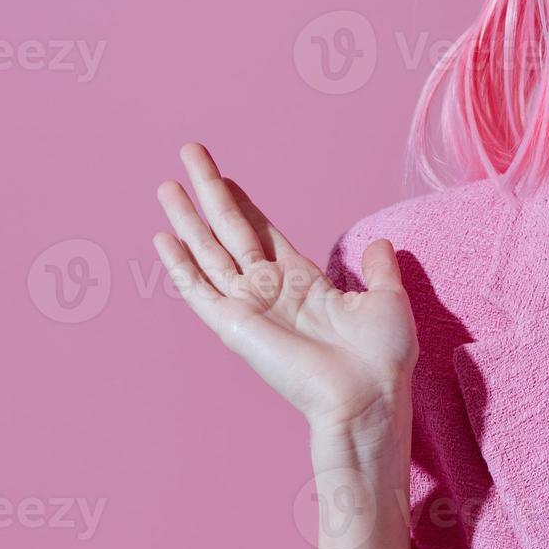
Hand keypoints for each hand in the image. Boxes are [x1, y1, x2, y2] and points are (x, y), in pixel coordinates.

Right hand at [153, 143, 418, 435]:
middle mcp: (269, 292)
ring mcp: (249, 307)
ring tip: (167, 184)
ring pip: (210, 251)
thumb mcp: (386, 300)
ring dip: (187, 217)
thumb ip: (378, 269)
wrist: (370, 395)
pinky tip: (162, 238)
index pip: (262, 234)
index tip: (225, 178)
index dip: (243, 205)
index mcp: (302, 284)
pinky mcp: (235, 327)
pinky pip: (200, 290)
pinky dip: (180, 265)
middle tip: (190, 154)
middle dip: (210, 192)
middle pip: (230, 231)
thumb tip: (380, 244)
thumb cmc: (382, 357)